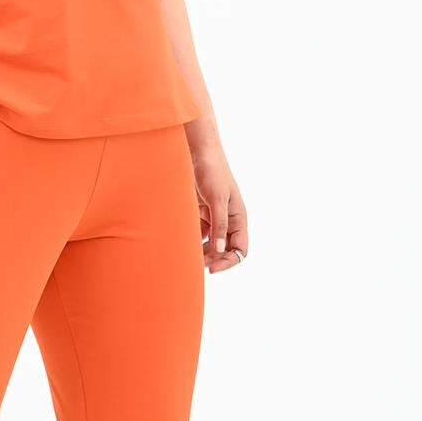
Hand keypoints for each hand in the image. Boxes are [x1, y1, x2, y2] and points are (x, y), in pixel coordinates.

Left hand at [192, 146, 247, 272]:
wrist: (197, 151)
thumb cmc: (213, 171)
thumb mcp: (217, 198)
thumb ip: (219, 224)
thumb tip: (221, 249)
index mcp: (238, 217)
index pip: (240, 248)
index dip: (229, 261)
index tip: (212, 269)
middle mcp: (228, 219)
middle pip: (224, 249)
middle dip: (213, 259)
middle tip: (196, 264)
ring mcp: (213, 215)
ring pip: (210, 242)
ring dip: (201, 251)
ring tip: (187, 255)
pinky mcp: (199, 211)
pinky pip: (198, 232)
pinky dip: (192, 239)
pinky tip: (181, 241)